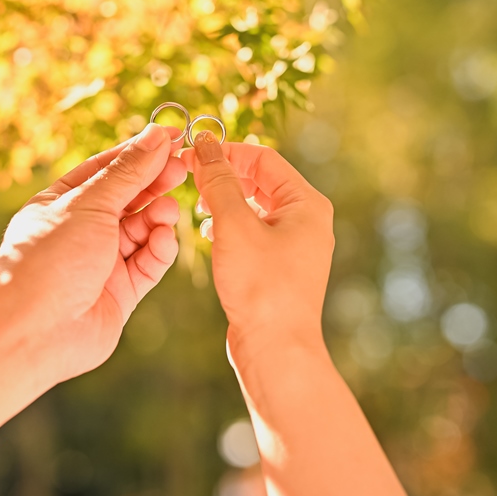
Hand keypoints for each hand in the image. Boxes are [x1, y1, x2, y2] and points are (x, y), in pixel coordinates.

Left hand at [0, 123, 186, 380]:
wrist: (35, 333)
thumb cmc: (50, 261)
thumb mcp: (90, 204)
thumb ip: (128, 172)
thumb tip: (155, 136)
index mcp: (62, 202)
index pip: (107, 168)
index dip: (140, 151)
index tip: (173, 136)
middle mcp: (81, 230)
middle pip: (128, 197)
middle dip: (155, 182)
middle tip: (183, 167)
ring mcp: (101, 262)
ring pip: (142, 230)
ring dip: (158, 217)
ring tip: (169, 210)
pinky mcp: (120, 292)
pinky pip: (148, 263)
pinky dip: (159, 250)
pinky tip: (163, 240)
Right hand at [181, 133, 333, 362]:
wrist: (277, 351)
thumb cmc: (262, 287)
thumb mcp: (234, 226)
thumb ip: (218, 182)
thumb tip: (205, 144)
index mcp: (307, 204)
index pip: (263, 158)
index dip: (226, 152)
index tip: (191, 152)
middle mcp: (307, 220)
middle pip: (260, 180)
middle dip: (224, 176)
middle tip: (189, 176)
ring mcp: (295, 245)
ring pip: (255, 206)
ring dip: (225, 200)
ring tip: (198, 206)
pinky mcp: (280, 267)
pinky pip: (254, 231)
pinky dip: (231, 225)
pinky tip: (210, 233)